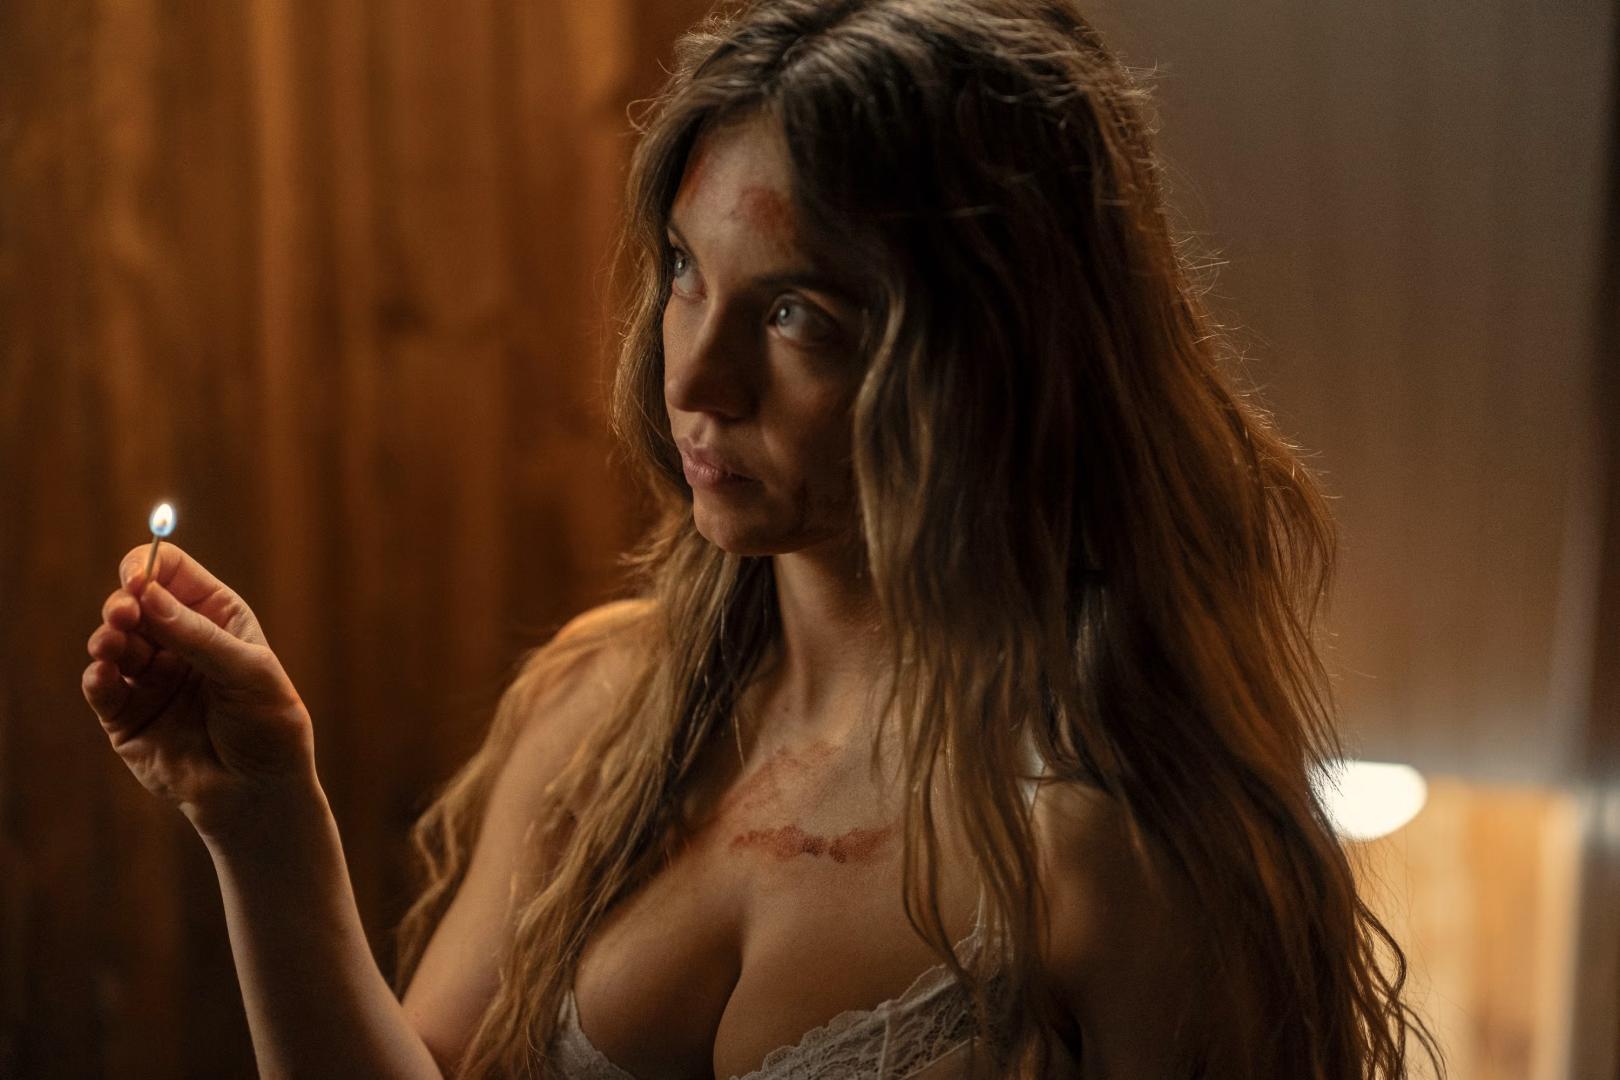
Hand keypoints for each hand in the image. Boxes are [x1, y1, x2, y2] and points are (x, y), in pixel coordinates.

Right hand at [82, 543, 316, 843]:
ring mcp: (151, 676)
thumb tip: (148, 595)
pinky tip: (104, 674)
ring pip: (114, 640)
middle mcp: (179, 641)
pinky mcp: (127, 714)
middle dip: (124, 602)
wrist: (259, 794)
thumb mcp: (250, 674)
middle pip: (135, 602)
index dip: (150, 566)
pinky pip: (101, 686)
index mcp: (216, 618)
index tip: (137, 577)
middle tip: (123, 613)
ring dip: (108, 637)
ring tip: (112, 644)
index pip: (173, 573)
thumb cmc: (269, 727)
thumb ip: (200, 637)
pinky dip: (98, 676)